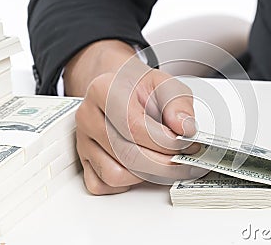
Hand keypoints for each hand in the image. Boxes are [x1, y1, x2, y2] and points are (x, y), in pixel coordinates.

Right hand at [64, 40, 199, 194]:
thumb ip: (178, 104)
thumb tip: (184, 128)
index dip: (166, 142)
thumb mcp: (166, 85)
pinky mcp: (84, 161)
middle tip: (184, 159)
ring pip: (114, 175)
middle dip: (164, 163)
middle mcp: (88, 117)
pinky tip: (142, 168)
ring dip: (147, 174)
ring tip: (165, 162)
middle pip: (127, 155)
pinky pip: (103, 185)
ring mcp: (83, 141)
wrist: (120, 90)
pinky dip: (127, 183)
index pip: (135, 127)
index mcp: (103, 91)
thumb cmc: (140, 90)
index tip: (188, 144)